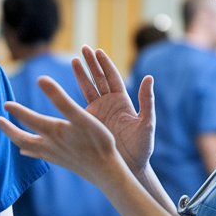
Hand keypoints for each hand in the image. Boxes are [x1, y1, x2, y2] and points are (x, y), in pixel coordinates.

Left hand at [0, 71, 131, 189]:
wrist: (107, 171)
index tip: (5, 104)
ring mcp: (54, 156)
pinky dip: (30, 152)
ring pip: (28, 148)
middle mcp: (49, 145)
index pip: (28, 120)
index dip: (16, 111)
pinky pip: (39, 156)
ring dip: (17, 139)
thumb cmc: (97, 141)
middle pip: (21, 138)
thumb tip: (41, 79)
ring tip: (9, 135)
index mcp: (53, 131)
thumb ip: (60, 98)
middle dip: (7, 129)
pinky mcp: (62, 162)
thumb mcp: (80, 116)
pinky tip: (27, 152)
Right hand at [72, 46, 155, 177]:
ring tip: (75, 60)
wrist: (129, 167)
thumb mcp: (147, 124)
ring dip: (82, 74)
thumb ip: (147, 102)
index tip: (97, 52)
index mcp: (124, 101)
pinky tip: (66, 86)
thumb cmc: (141, 147)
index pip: (112, 77)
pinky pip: (80, 105)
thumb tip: (149, 78)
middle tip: (84, 48)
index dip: (105, 64)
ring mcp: (99, 112)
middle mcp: (111, 104)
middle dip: (92, 64)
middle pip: (99, 79)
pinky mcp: (90, 122)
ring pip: (89, 88)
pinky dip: (73, 96)